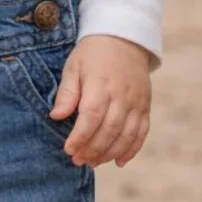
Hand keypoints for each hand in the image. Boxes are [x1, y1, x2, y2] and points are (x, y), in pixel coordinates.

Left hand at [49, 34, 152, 167]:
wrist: (124, 39)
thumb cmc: (92, 54)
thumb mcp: (73, 67)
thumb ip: (66, 93)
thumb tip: (56, 116)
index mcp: (100, 84)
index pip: (91, 117)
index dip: (80, 137)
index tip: (68, 149)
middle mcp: (121, 95)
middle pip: (110, 130)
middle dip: (93, 150)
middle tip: (78, 161)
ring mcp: (136, 102)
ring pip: (127, 135)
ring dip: (110, 153)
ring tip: (93, 162)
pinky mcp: (145, 106)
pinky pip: (142, 132)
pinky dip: (132, 149)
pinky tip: (119, 161)